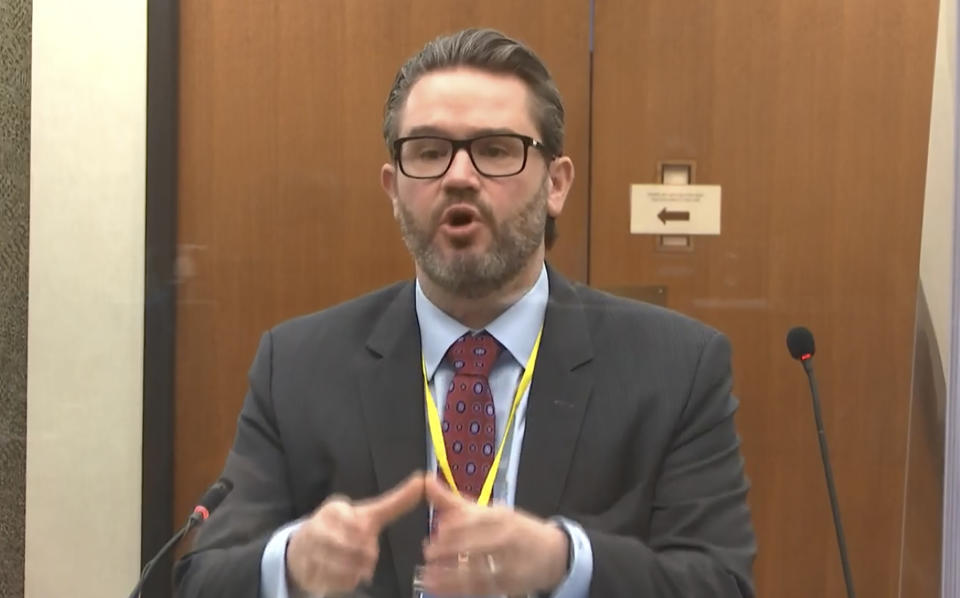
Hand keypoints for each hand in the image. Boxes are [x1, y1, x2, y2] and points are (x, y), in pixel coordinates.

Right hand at [286, 472, 423, 594]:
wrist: (304, 547)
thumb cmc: (343, 528)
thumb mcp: (369, 513)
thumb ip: (397, 501)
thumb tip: (422, 480)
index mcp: (335, 509)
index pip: (361, 528)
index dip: (366, 538)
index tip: (363, 534)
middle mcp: (320, 526)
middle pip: (356, 550)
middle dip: (364, 556)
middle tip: (361, 553)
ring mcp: (311, 549)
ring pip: (346, 568)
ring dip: (354, 570)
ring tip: (352, 563)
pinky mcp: (308, 571)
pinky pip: (335, 583)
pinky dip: (343, 582)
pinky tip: (340, 573)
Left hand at [421, 476, 568, 596]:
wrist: (551, 553)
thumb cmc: (515, 529)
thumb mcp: (488, 511)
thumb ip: (454, 501)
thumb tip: (427, 482)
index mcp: (501, 517)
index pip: (478, 519)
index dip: (456, 525)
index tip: (437, 530)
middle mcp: (507, 539)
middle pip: (477, 545)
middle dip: (450, 550)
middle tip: (428, 552)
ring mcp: (510, 564)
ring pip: (478, 571)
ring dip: (450, 576)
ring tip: (428, 575)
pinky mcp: (509, 585)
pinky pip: (481, 590)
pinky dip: (459, 591)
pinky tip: (441, 589)